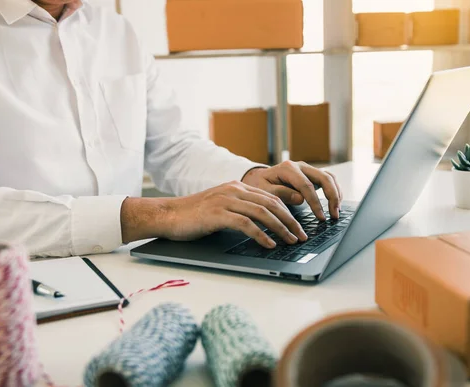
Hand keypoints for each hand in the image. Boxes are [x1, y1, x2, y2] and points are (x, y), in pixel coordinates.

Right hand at [120, 181, 307, 247]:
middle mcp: (234, 190)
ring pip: (262, 213)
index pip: (270, 197)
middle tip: (301, 236)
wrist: (168, 215)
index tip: (299, 226)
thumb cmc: (194, 216)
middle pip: (271, 204)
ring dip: (280, 228)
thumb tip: (263, 226)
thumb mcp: (221, 208)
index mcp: (237, 187)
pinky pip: (246, 224)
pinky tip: (269, 244)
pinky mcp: (218, 214)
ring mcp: (226, 201)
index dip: (288, 212)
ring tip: (291, 241)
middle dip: (290, 221)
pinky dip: (261, 235)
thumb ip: (240, 211)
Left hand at [241, 161, 342, 219]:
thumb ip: (281, 193)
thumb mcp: (264, 190)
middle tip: (334, 214)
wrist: (259, 177)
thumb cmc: (260, 185)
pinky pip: (328, 180)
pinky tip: (335, 204)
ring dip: (336, 194)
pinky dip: (334, 191)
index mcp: (288, 168)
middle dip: (332, 197)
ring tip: (336, 211)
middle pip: (324, 178)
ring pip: (329, 177)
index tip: (320, 217)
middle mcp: (301, 165)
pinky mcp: (312, 174)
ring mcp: (308, 169)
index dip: (315, 202)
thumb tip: (300, 199)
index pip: (306, 185)